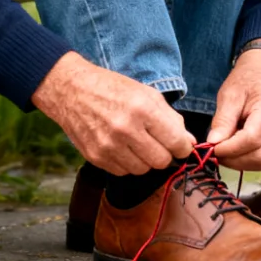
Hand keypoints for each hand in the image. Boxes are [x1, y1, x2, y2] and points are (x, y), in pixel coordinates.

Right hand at [31, 52, 194, 174]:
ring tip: (136, 142)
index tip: (180, 145)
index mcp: (142, 109)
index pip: (176, 143)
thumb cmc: (112, 88)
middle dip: (164, 154)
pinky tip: (121, 146)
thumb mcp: (146, 93)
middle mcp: (126, 129)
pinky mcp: (95, 157)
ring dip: (144, 160)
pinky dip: (126, 162)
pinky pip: (123, 172)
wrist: (71, 90)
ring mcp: (109, 145)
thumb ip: (171, 118)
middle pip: (161, 161)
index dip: (183, 147)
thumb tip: (189, 143)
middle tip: (157, 143)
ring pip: (143, 170)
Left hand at [208, 49, 260, 170]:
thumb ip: (222, 121)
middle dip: (234, 159)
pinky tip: (237, 149)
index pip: (252, 139)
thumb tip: (213, 145)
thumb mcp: (229, 95)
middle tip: (215, 153)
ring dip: (241, 162)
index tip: (212, 149)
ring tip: (225, 151)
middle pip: (260, 156)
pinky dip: (249, 159)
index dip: (230, 150)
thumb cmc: (244, 80)